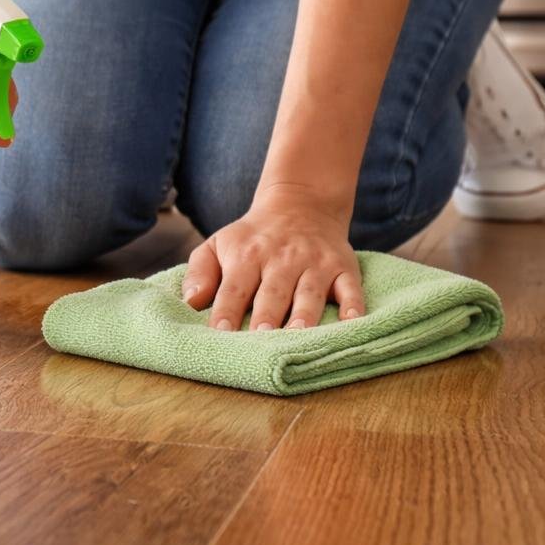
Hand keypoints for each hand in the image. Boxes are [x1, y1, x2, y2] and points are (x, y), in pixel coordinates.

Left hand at [182, 186, 365, 330]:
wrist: (299, 204)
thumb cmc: (251, 239)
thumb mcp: (217, 244)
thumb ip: (200, 272)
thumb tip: (190, 302)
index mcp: (247, 256)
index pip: (234, 288)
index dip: (227, 310)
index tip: (220, 333)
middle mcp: (282, 258)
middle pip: (273, 292)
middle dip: (266, 316)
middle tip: (260, 340)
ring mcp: (315, 263)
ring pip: (310, 292)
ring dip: (304, 315)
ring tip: (297, 336)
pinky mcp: (343, 266)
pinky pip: (351, 287)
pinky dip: (354, 306)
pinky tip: (352, 323)